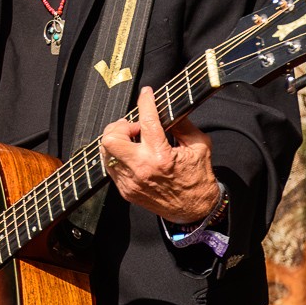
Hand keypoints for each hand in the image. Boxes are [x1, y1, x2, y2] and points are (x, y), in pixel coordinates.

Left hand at [100, 86, 220, 222]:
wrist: (194, 210)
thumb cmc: (198, 178)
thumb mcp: (199, 146)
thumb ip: (183, 125)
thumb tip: (169, 108)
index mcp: (161, 156)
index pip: (146, 121)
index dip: (145, 101)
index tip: (147, 94)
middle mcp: (141, 169)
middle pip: (111, 139)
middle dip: (119, 127)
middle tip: (134, 126)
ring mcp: (130, 182)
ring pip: (106, 153)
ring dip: (117, 141)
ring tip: (133, 140)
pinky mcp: (126, 191)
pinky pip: (111, 167)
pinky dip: (118, 156)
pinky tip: (132, 154)